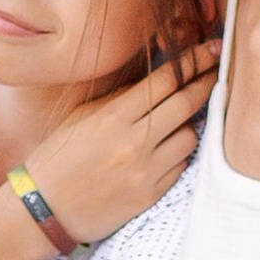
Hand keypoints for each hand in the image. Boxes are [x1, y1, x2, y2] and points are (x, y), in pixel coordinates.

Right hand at [15, 44, 219, 245]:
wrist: (43, 210)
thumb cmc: (57, 158)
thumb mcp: (80, 117)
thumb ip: (119, 98)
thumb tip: (158, 81)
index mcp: (112, 117)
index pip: (165, 81)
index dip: (193, 61)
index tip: (210, 50)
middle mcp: (133, 143)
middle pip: (186, 104)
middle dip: (206, 83)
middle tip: (216, 71)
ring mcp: (144, 172)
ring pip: (190, 137)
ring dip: (190, 124)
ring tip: (179, 120)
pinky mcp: (150, 196)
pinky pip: (180, 166)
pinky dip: (179, 154)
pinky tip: (167, 149)